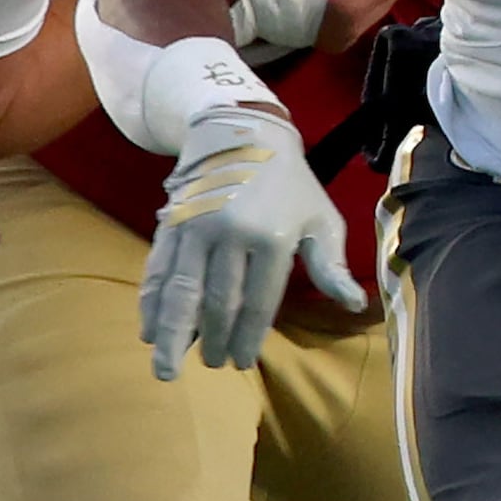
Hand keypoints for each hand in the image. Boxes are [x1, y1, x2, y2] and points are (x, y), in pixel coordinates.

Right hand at [137, 102, 365, 378]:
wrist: (242, 131)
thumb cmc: (290, 184)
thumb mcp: (320, 219)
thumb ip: (331, 265)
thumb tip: (353, 305)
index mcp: (273, 238)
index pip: (259, 302)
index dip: (248, 338)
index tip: (241, 363)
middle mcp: (232, 234)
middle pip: (218, 302)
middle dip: (213, 340)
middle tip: (213, 364)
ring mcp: (196, 228)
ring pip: (180, 291)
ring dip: (172, 334)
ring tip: (166, 369)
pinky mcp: (171, 223)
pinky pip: (158, 269)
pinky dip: (150, 303)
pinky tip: (147, 330)